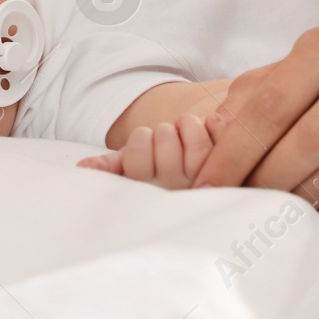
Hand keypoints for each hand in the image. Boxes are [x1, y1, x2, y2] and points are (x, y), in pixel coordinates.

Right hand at [76, 113, 225, 189]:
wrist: (210, 184)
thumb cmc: (164, 174)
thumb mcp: (134, 174)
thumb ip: (110, 167)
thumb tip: (82, 167)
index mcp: (153, 193)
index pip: (137, 154)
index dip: (141, 142)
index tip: (146, 147)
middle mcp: (180, 191)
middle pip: (162, 137)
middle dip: (163, 132)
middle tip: (169, 144)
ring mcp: (209, 179)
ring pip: (189, 130)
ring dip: (187, 126)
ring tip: (187, 138)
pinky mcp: (236, 170)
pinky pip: (221, 133)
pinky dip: (215, 124)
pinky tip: (212, 124)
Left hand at [190, 23, 318, 209]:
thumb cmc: (317, 82)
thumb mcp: (275, 76)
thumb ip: (240, 104)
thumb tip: (211, 135)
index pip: (271, 105)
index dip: (234, 151)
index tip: (205, 184)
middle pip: (311, 138)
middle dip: (266, 178)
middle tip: (236, 202)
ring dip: (305, 193)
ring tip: (272, 207)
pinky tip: (311, 208)